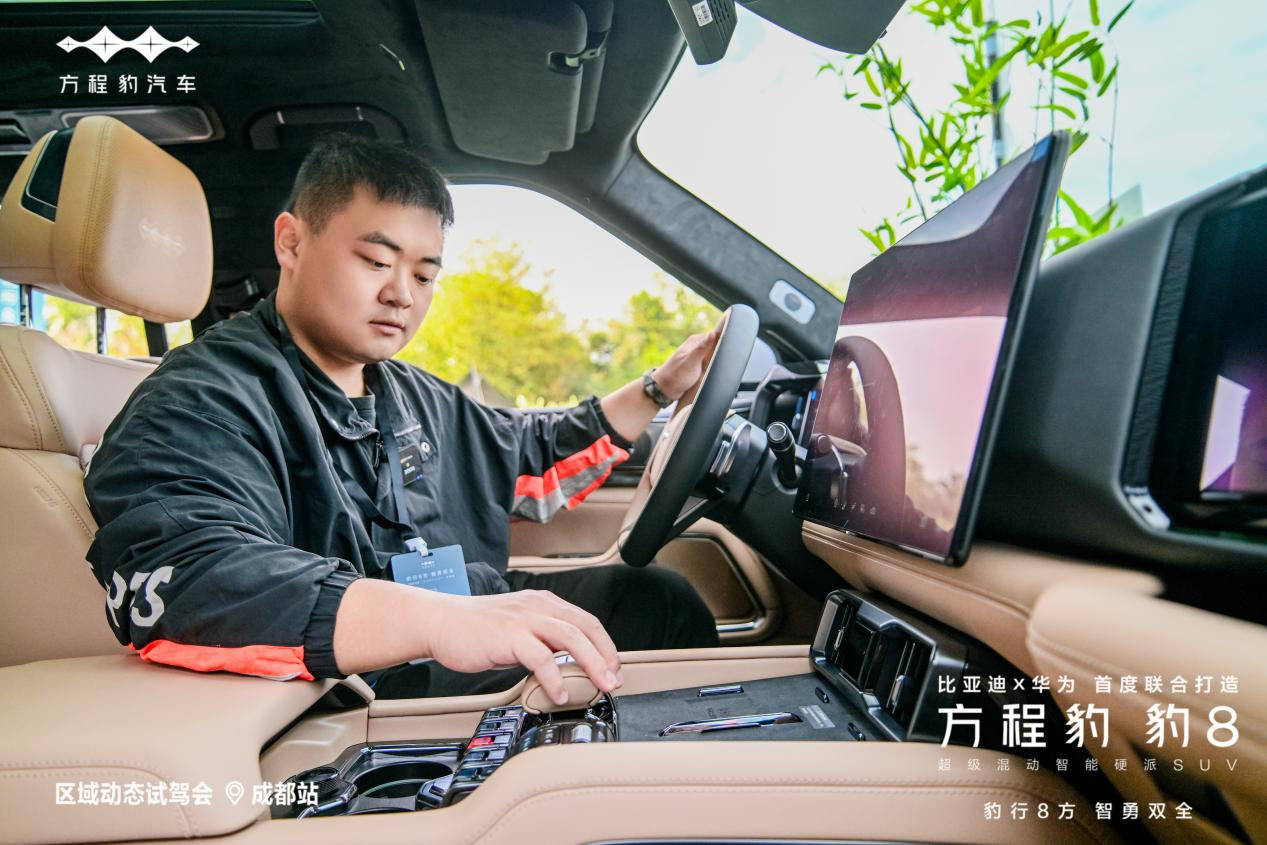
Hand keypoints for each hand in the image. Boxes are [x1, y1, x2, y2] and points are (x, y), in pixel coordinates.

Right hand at [422, 590, 622, 705]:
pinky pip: (541, 658)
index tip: (613, 668)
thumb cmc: (476, 629)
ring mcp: (524, 620)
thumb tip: (568, 665)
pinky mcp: (508, 636)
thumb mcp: (518, 627)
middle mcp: (538, 607)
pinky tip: (560, 693)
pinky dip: (555, 678)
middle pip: (585, 628)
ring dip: (592, 664)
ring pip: (570, 638)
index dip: (605, 645)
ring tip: (600, 686)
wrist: (440, 622)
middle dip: (606, 656)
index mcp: (544, 603)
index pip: (586, 621)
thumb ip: (543, 640)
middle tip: (614, 681)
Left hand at [653, 323, 722, 400]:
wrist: (664, 389)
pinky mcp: (697, 365)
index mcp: (695, 341)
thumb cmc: (675, 375)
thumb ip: (701, 348)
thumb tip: (712, 333)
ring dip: (718, 360)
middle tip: (728, 359)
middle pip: (716, 344)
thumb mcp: (690, 362)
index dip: (725, 339)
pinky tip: (716, 371)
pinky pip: (710, 363)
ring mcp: (697, 356)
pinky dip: (714, 366)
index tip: (733, 345)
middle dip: (722, 350)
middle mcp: (696, 346)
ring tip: (722, 366)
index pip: (716, 334)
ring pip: (714, 354)